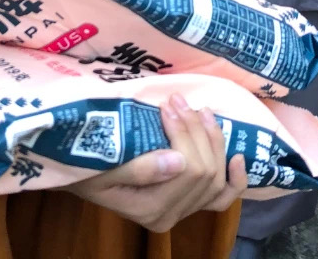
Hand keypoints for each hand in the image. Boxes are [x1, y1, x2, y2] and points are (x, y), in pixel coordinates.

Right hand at [69, 94, 246, 232]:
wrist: (80, 171)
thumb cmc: (86, 163)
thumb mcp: (102, 164)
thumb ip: (138, 168)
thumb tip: (178, 161)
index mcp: (151, 209)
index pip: (188, 171)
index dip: (184, 133)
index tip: (167, 103)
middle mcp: (170, 215)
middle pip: (205, 172)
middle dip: (196, 131)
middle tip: (177, 100)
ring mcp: (181, 210)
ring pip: (216, 179)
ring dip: (213, 141)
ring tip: (200, 110)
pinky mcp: (187, 202)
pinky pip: (221, 197)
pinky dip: (234, 179)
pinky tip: (237, 156)